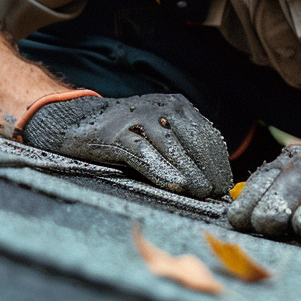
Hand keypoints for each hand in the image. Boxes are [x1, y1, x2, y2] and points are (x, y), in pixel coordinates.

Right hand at [21, 93, 232, 198]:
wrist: (76, 122)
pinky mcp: (118, 135)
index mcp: (177, 106)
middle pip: (195, 141)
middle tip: (215, 194)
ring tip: (201, 193)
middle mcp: (162, 107)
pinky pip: (145, 155)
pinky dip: (163, 172)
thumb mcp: (159, 135)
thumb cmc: (124, 136)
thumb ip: (183, 150)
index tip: (225, 185)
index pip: (208, 135)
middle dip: (208, 170)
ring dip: (190, 173)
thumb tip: (212, 182)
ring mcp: (139, 119)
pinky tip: (175, 187)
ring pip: (174, 148)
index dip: (219, 162)